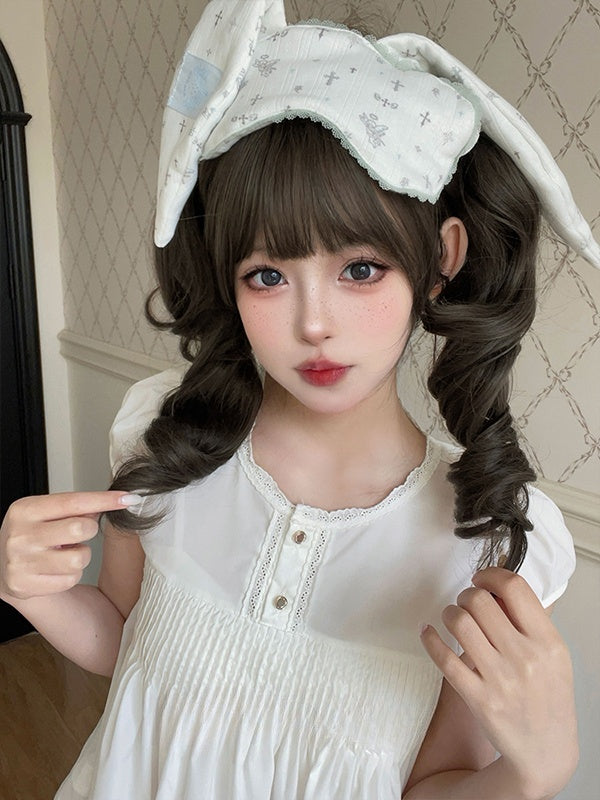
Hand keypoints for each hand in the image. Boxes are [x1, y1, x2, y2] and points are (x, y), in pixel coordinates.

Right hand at [0, 492, 140, 601]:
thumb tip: (114, 501)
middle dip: (88, 531)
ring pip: (79, 558)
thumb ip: (75, 508)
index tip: (128, 498)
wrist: (0, 567)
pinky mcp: (24, 586)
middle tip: (77, 535)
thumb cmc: (32, 534)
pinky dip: (70, 575)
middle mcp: (20, 535)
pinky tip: (55, 570)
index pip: (74, 501)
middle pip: (80, 528)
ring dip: (80, 556)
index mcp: (25, 510)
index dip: (104, 499)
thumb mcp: (45, 513)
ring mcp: (20, 562)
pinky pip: (70, 579)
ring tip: (63, 553)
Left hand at [420, 567, 577, 799]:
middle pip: (480, 601)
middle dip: (466, 595)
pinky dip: (430, 638)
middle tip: (466, 602)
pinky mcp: (478, 697)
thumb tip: (495, 584)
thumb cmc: (548, 695)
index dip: (491, 575)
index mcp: (548, 641)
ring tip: (453, 618)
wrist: (546, 749)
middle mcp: (525, 657)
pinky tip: (428, 631)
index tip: (481, 578)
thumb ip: (528, 619)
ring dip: (450, 613)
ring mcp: (500, 679)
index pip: (515, 588)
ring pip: (459, 623)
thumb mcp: (553, 653)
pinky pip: (444, 658)